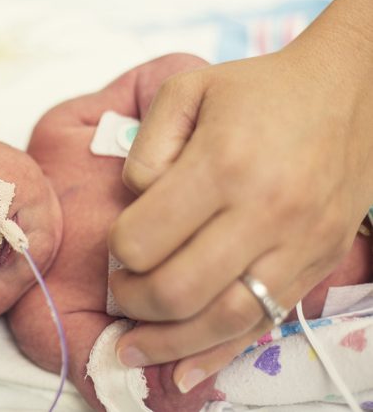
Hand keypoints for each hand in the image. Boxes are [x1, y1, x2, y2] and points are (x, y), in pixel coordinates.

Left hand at [108, 42, 372, 391]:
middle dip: (134, 301)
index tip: (119, 243)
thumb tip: (134, 204)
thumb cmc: (258, 91)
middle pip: (178, 289)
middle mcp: (263, 211)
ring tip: (132, 348)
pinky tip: (184, 372)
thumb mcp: (186, 91)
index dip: (117, 250)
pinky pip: (265, 324)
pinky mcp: (316, 263)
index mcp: (223, 163)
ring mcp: (296, 244)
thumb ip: (145, 147)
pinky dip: (219, 354)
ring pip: (223, 319)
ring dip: (168, 343)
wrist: (346, 94)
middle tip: (121, 290)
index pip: (144, 238)